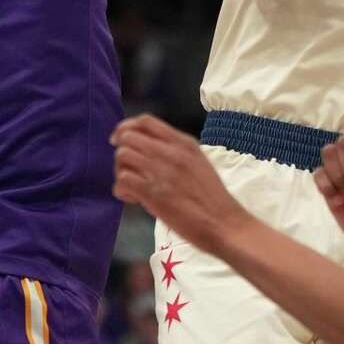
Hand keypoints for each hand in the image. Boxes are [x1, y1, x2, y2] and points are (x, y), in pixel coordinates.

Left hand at [112, 115, 251, 253]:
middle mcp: (170, 152)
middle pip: (128, 137)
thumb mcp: (199, 161)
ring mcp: (160, 172)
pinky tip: (135, 199)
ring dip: (121, 171)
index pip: (146, 121)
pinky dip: (122, 190)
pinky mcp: (152, 194)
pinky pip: (123, 181)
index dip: (126, 127)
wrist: (223, 222)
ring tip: (133, 185)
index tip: (120, 138)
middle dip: (121, 150)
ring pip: (122, 156)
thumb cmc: (212, 196)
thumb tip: (150, 149)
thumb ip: (176, 151)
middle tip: (127, 168)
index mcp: (183, 143)